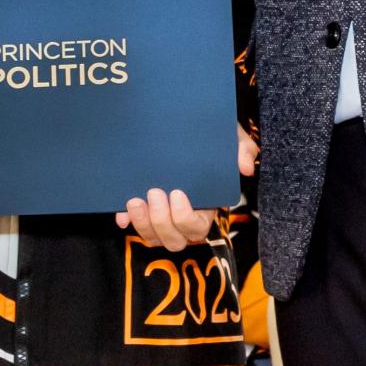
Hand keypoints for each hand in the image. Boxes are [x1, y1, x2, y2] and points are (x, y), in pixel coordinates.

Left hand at [115, 126, 257, 250]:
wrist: (184, 124)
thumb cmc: (209, 138)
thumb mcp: (229, 137)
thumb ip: (242, 148)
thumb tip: (245, 167)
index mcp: (206, 206)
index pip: (197, 227)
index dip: (185, 218)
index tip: (177, 193)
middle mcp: (183, 218)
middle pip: (174, 240)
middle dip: (161, 222)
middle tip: (154, 193)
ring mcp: (161, 217)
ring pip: (153, 238)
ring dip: (142, 224)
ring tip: (134, 201)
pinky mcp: (143, 210)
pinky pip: (134, 226)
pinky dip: (127, 222)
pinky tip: (121, 213)